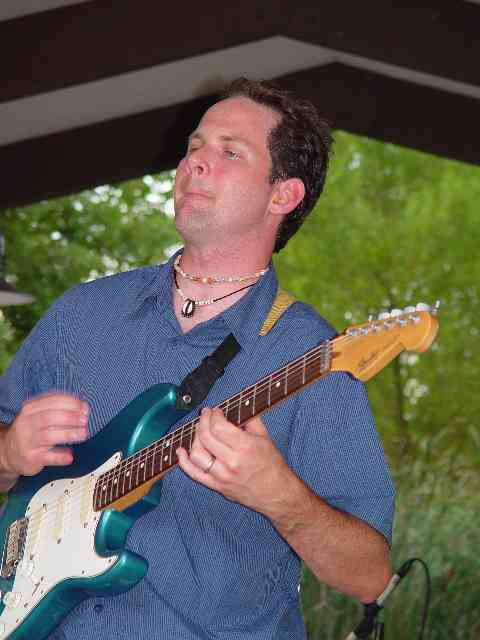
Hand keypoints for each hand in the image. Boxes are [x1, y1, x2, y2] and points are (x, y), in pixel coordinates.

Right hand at [0, 393, 88, 477]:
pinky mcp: (30, 458)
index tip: (84, 407)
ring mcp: (27, 442)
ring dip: (68, 434)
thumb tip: (84, 407)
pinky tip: (70, 456)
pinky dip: (60, 457)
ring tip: (83, 434)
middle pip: (49, 417)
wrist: (9, 452)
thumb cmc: (32, 431)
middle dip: (70, 418)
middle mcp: (27, 424)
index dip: (71, 403)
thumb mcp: (39, 415)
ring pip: (48, 436)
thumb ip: (60, 409)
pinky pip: (47, 457)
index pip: (51, 401)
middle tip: (84, 421)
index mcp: (30, 409)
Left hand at [176, 407, 294, 516]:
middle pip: (205, 437)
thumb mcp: (265, 437)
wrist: (277, 493)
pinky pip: (194, 474)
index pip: (218, 426)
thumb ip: (250, 420)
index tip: (216, 411)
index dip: (214, 415)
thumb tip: (235, 407)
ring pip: (197, 454)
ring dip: (195, 438)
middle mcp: (231, 462)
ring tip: (201, 431)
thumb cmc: (272, 466)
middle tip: (206, 415)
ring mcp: (222, 476)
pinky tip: (181, 451)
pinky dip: (183, 462)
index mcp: (245, 447)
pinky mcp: (216, 486)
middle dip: (203, 421)